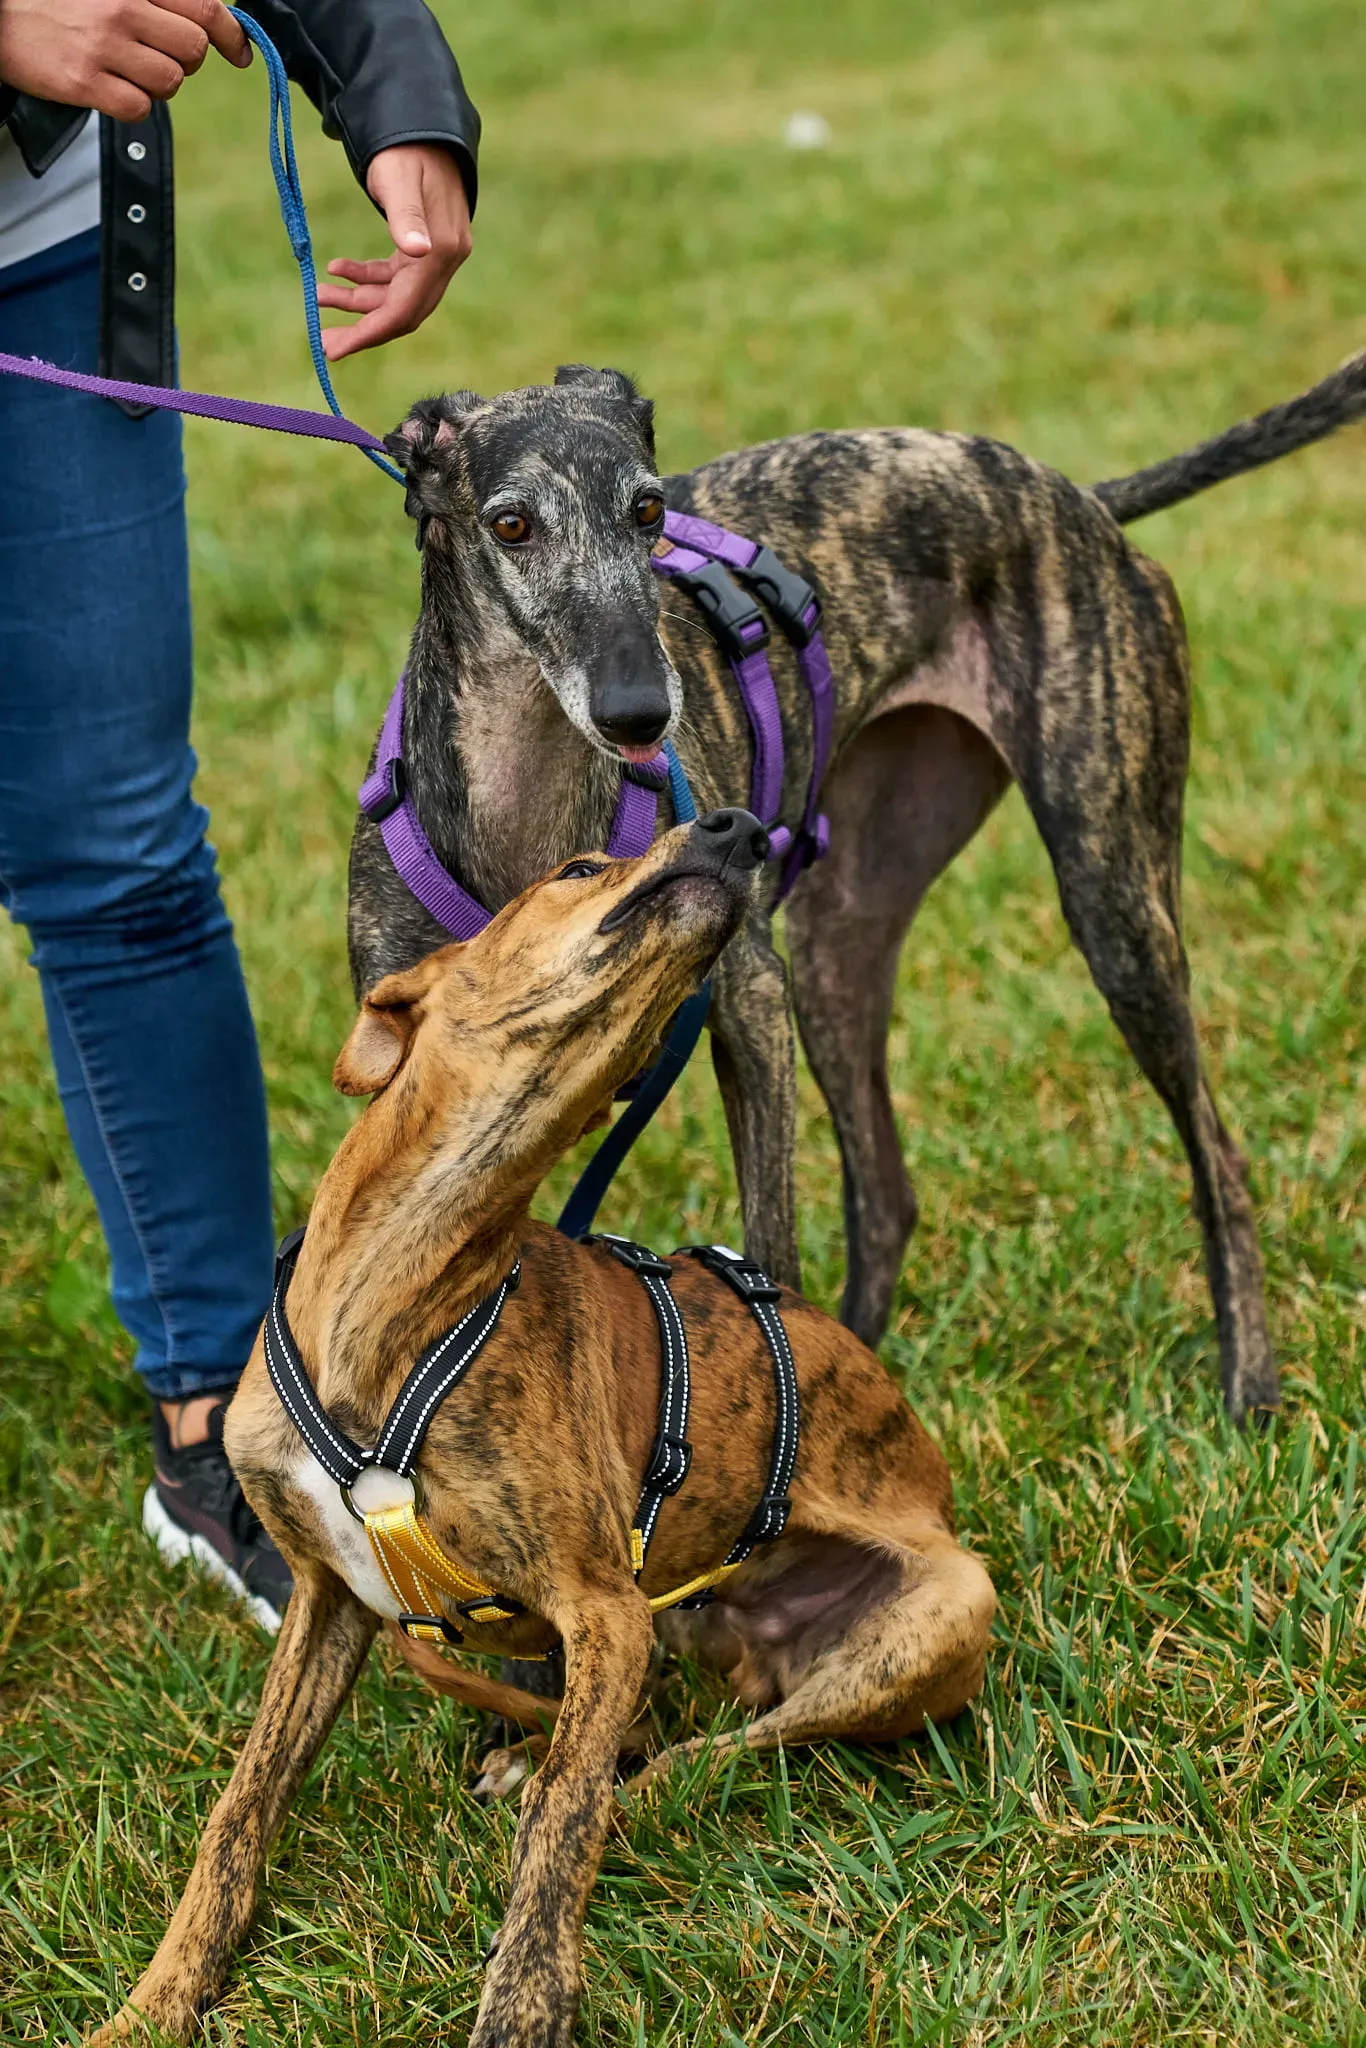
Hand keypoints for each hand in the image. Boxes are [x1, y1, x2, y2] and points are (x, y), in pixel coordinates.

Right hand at [0, 0, 249, 122]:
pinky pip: (139, 108)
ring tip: (124, 68)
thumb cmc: (54, 2)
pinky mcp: (85, 82)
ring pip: (169, 82)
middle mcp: (122, 8)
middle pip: (194, 50)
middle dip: (186, 61)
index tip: (241, 51)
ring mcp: (103, 46)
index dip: (232, 34)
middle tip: (161, 57)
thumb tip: (209, 20)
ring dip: (156, 83)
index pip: (204, 8)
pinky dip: (131, 105)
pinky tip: (109, 88)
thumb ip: (155, 0)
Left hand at [317, 143, 472, 361]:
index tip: (333, 348)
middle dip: (362, 328)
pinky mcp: (422, 248)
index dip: (369, 332)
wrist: (420, 124)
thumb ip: (407, 216)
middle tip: (323, 342)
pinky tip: (336, 269)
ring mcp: (435, 256)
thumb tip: (418, 252)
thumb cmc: (406, 148)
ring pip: (395, 296)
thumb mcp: (400, 180)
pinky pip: (393, 277)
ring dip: (357, 301)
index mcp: (442, 251)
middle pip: (402, 312)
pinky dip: (365, 278)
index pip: (405, 308)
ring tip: (317, 295)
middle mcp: (444, 260)